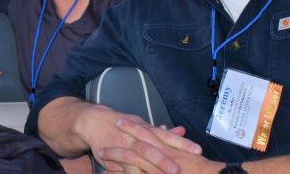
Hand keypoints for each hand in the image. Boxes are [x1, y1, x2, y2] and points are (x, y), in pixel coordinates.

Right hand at [74, 106, 201, 173]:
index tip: (196, 150)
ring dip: (147, 170)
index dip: (180, 142)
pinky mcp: (111, 158)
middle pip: (150, 148)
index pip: (165, 135)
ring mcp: (121, 147)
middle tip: (177, 170)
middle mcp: (133, 136)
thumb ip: (162, 131)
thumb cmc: (121, 122)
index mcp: (143, 127)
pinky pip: (121, 168)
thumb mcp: (142, 124)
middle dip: (163, 160)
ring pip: (135, 160)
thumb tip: (182, 130)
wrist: (93, 121)